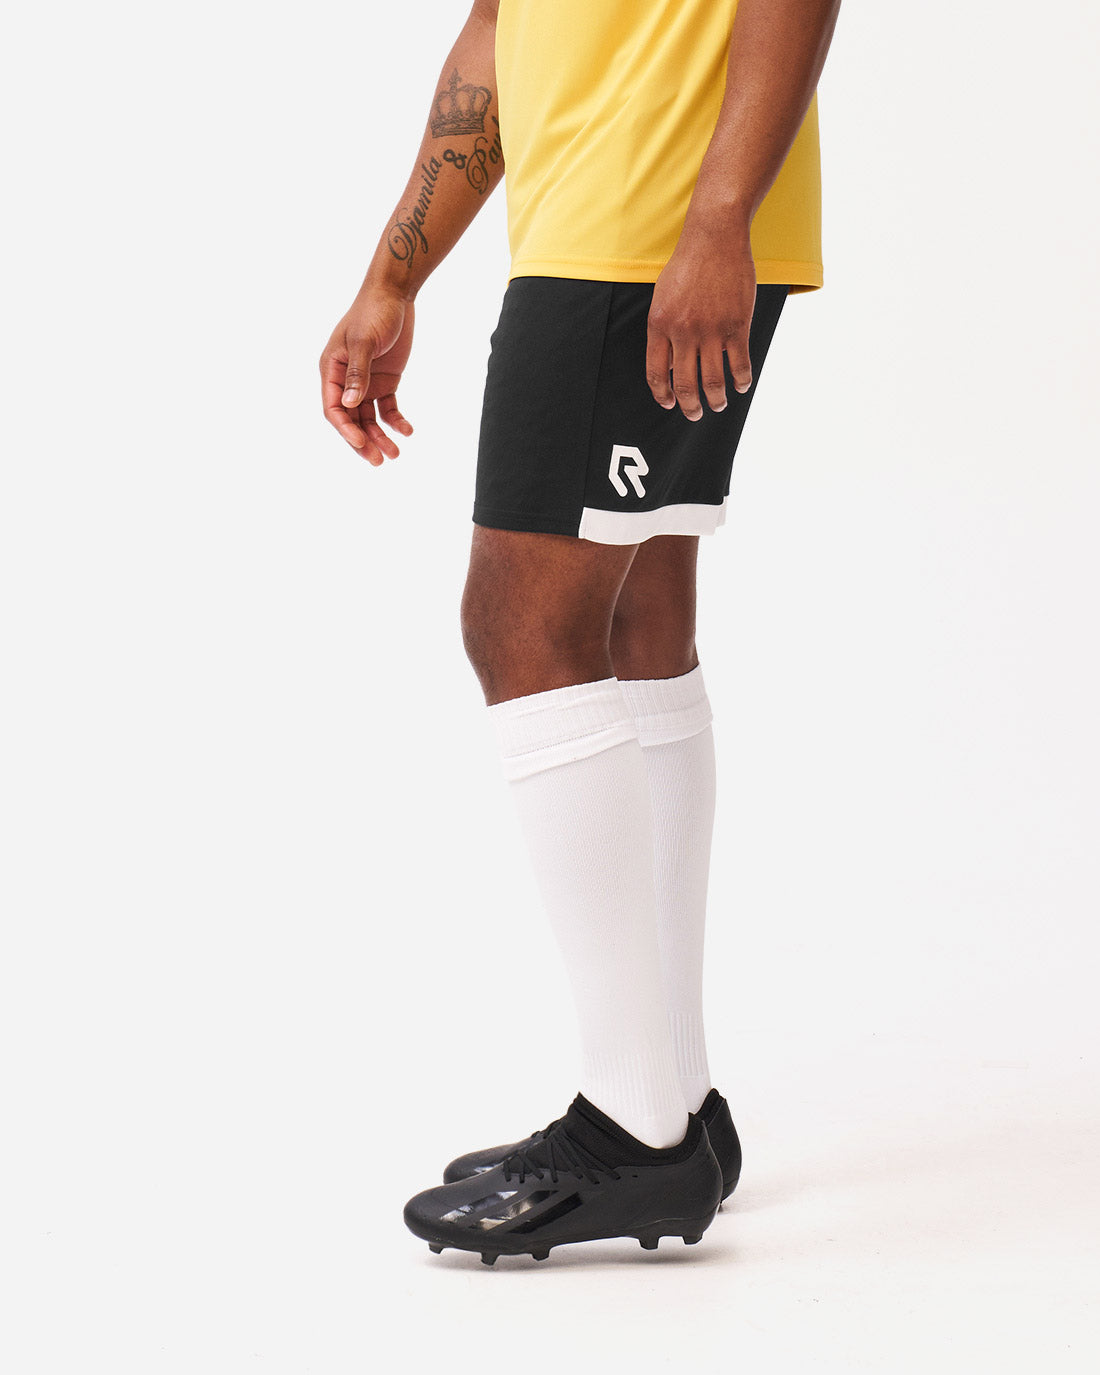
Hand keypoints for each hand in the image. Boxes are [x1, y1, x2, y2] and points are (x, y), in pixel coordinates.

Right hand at [320, 288, 414, 465]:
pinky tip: (408, 431)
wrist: (395, 295)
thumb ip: (357, 373)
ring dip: (380, 437)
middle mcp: (346, 380)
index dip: (345, 429)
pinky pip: (388, 408)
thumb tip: (348, 404)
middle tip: (378, 461)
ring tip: (395, 454)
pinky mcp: (385, 381)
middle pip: (351, 419)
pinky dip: (396, 422)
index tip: (361, 442)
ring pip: (369, 418)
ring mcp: (366, 382)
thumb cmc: (373, 312)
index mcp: (332, 370)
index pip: (333, 408)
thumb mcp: (363, 342)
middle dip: (363, 441)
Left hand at [645, 217, 756, 420]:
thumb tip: (669, 365)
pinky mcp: (737, 325)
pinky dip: (742, 380)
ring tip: (720, 405)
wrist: (714, 238)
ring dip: (717, 399)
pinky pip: (740, 364)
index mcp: (659, 326)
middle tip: (695, 415)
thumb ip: (663, 332)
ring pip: (713, 381)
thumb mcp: (662, 298)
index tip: (669, 403)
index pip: (656, 373)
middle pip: (685, 384)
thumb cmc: (687, 266)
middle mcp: (683, 332)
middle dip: (690, 407)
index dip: (662, 394)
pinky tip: (742, 385)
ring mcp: (711, 330)